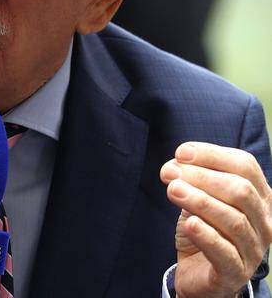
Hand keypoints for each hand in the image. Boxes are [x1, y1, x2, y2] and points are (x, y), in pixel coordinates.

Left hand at [160, 142, 271, 297]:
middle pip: (240, 191)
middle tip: (167, 172)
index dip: (213, 155)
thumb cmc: (203, 230)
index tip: (180, 153)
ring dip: (200, 201)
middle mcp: (264, 222)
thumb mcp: (199, 199)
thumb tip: (176, 164)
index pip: (246, 166)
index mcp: (260, 197)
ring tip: (172, 190)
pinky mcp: (235, 273)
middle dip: (201, 176)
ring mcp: (253, 250)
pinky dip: (207, 236)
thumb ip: (192, 180)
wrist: (198, 275)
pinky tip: (189, 224)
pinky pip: (226, 253)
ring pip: (234, 220)